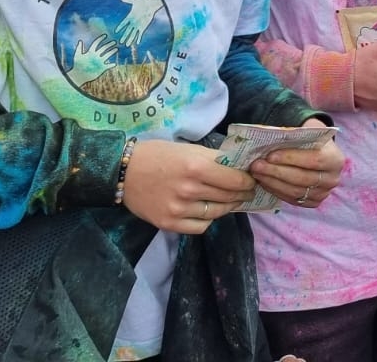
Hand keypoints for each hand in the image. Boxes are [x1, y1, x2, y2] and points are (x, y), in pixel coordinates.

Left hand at [65, 34, 117, 82]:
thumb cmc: (77, 65)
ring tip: (116, 49)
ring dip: (112, 52)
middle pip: (104, 48)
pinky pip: (108, 66)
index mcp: (90, 52)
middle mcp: (96, 56)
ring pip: (107, 55)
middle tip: (114, 42)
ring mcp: (99, 62)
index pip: (96, 43)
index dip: (100, 39)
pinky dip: (111, 65)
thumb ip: (79, 48)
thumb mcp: (77, 56)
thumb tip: (80, 41)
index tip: (105, 35)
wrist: (78, 76)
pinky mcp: (101, 68)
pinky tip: (114, 64)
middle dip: (109, 45)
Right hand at [115, 0, 162, 49]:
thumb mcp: (135, 0)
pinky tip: (137, 43)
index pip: (123, 23)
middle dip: (124, 36)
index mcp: (130, 17)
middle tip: (120, 42)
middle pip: (127, 31)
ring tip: (127, 45)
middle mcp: (133, 22)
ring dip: (130, 39)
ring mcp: (138, 25)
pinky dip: (139, 38)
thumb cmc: (143, 1)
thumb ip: (128, 0)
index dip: (120, 27)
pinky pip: (140, 33)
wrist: (150, 5)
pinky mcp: (143, 27)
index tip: (116, 31)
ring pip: (133, 34)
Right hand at [119, 139, 256, 234]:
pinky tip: (209, 211)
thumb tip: (239, 167)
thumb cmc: (158, 155)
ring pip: (217, 213)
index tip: (253, 180)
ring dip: (228, 207)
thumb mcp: (188, 149)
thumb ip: (213, 159)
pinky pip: (200, 226)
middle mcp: (190, 189)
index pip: (235, 179)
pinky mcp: (169, 223)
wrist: (124, 172)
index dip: (248, 181)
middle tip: (247, 192)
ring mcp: (179, 209)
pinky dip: (208, 219)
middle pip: (228, 196)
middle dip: (242, 194)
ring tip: (231, 201)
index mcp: (196, 166)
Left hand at [249, 121, 343, 208]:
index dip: (291, 158)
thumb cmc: (310, 140)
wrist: (319, 153)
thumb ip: (297, 134)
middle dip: (276, 172)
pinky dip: (276, 191)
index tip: (270, 155)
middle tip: (256, 165)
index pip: (313, 160)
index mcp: (335, 159)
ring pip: (295, 191)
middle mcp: (332, 179)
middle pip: (302, 178)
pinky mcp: (312, 202)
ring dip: (272, 182)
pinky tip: (264, 181)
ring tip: (256, 173)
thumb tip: (274, 137)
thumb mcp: (308, 131)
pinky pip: (292, 200)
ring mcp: (323, 193)